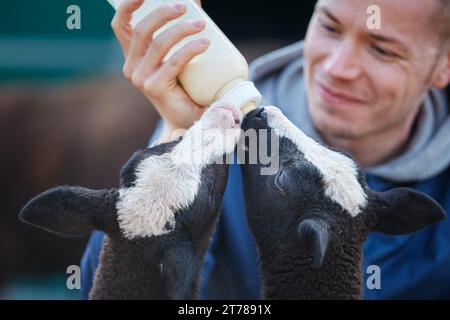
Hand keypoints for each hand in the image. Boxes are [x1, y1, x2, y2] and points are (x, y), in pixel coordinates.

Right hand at [111, 0, 207, 142]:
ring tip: (201, 26)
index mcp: (133, 56)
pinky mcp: (154, 87)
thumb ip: (179, 31)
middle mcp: (131, 66)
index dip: (128, 5)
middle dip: (163, 12)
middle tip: (186, 7)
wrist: (187, 119)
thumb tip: (194, 2)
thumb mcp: (177, 55)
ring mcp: (141, 78)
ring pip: (159, 43)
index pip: (121, 25)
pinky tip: (205, 43)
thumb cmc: (185, 86)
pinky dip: (190, 48)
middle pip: (142, 29)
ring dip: (182, 29)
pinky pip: (173, 61)